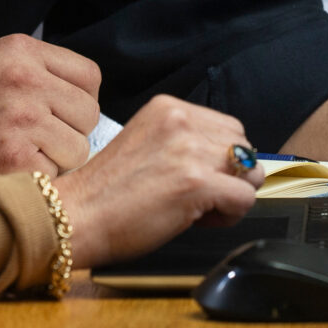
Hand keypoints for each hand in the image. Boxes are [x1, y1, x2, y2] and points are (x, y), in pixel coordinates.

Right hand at [0, 34, 102, 180]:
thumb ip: (39, 71)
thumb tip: (86, 99)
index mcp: (21, 51)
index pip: (89, 76)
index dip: (81, 98)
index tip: (63, 112)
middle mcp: (25, 79)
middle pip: (89, 114)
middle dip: (71, 130)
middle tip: (40, 138)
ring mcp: (22, 119)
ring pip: (78, 148)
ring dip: (57, 158)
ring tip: (23, 152)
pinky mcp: (15, 158)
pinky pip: (55, 174)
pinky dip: (36, 178)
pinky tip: (9, 167)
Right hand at [51, 94, 260, 267]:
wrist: (77, 216)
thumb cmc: (107, 193)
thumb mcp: (148, 145)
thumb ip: (184, 142)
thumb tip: (231, 161)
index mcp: (168, 108)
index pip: (226, 126)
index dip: (219, 158)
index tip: (196, 177)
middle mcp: (181, 121)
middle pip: (243, 145)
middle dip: (230, 174)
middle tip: (200, 196)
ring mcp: (190, 150)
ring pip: (249, 172)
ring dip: (232, 194)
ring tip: (199, 208)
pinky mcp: (197, 182)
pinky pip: (244, 198)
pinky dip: (230, 215)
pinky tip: (199, 219)